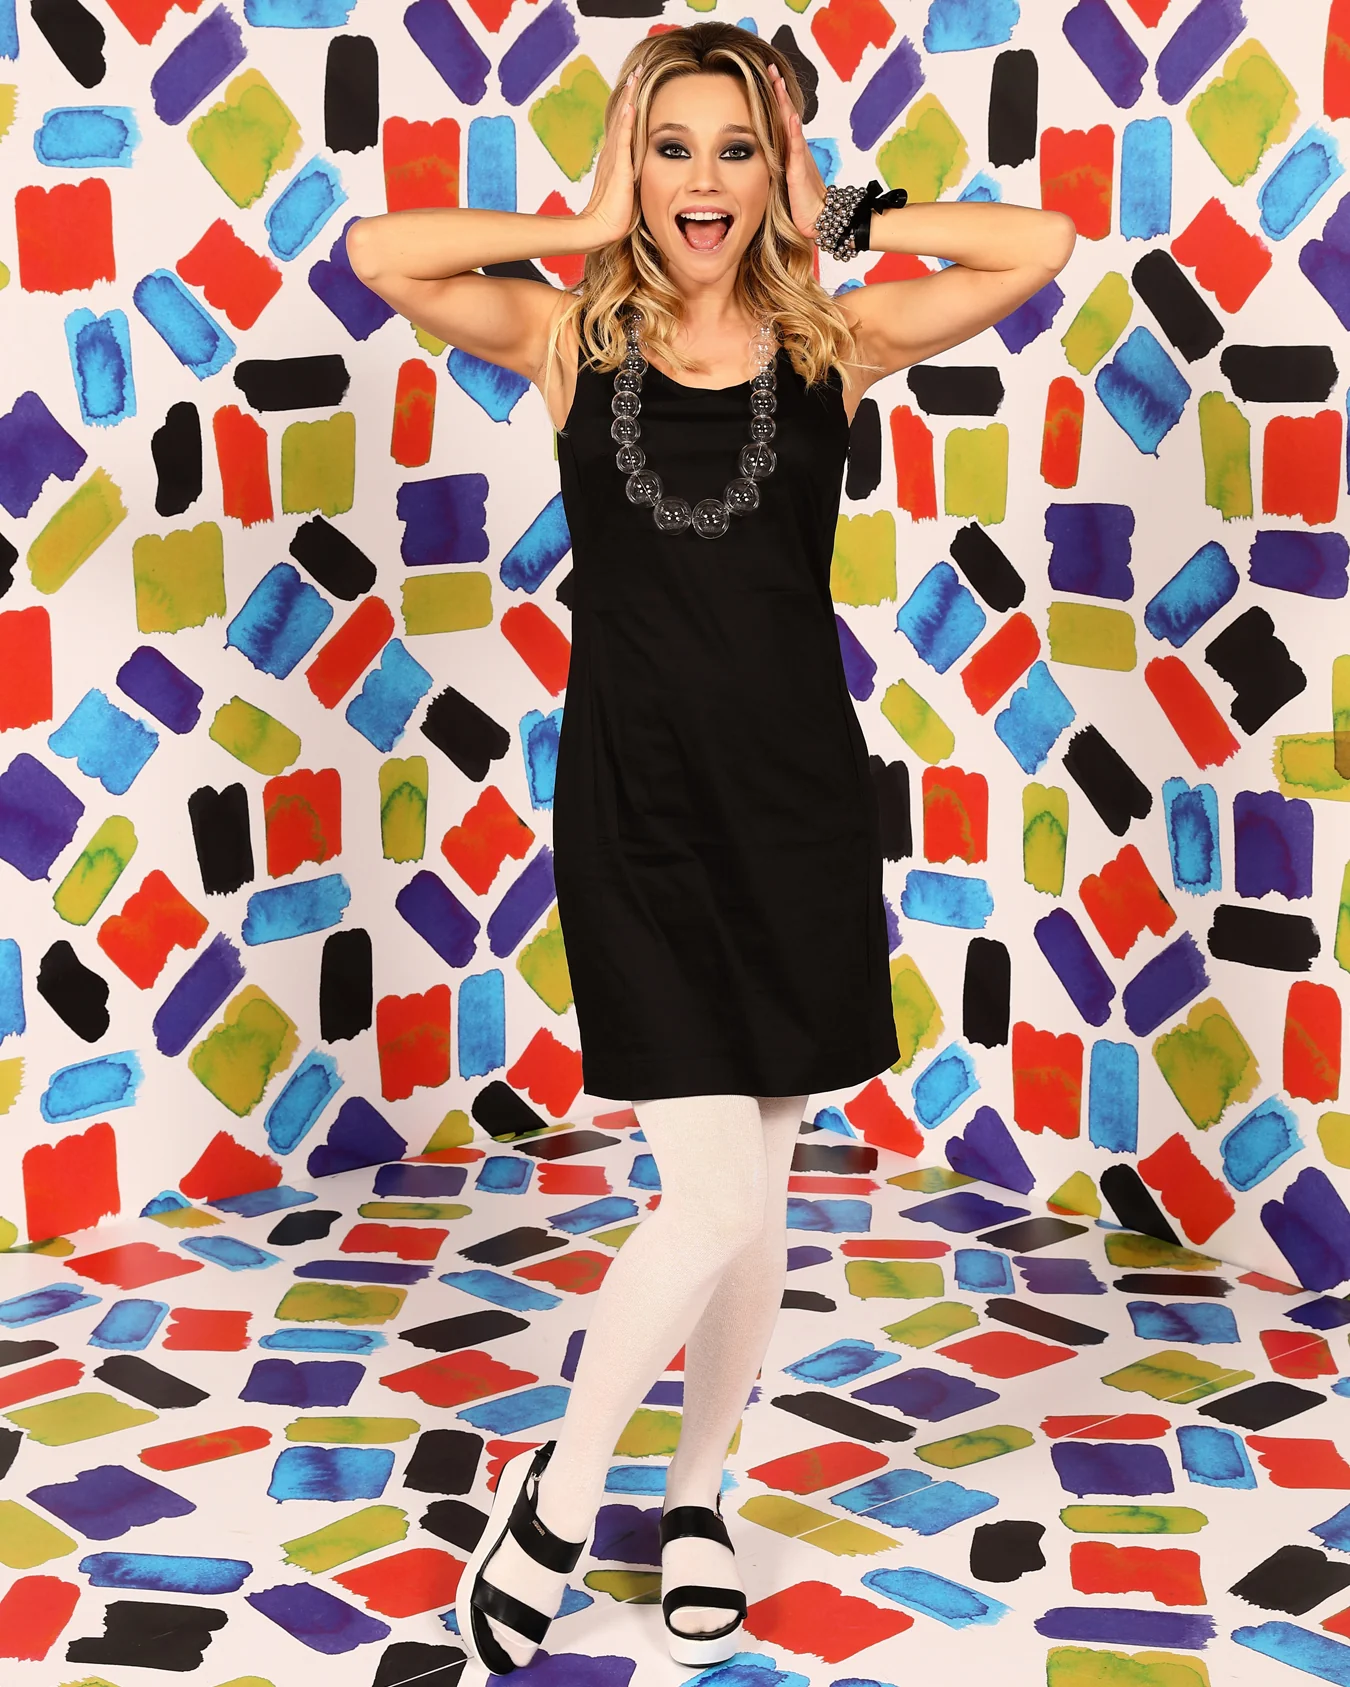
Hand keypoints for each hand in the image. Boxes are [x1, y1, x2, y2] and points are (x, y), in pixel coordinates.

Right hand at [579, 70, 638, 249]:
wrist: (600, 228)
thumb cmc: (614, 216)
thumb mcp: (627, 190)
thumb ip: (631, 177)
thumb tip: (638, 173)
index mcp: (615, 157)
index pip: (623, 124)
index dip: (628, 103)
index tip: (636, 84)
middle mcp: (612, 153)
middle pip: (620, 115)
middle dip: (628, 92)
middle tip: (636, 70)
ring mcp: (613, 158)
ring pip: (621, 121)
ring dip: (627, 98)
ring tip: (634, 76)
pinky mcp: (618, 168)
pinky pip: (623, 140)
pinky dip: (626, 121)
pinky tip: (630, 105)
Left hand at [767, 62, 825, 240]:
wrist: (818, 218)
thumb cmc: (802, 202)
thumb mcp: (785, 180)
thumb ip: (777, 166)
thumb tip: (763, 158)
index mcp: (791, 150)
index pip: (781, 119)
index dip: (775, 99)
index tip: (766, 78)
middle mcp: (796, 149)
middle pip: (786, 114)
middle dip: (778, 91)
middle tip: (770, 68)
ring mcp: (799, 157)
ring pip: (790, 125)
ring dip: (784, 103)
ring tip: (778, 83)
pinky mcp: (799, 171)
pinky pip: (796, 148)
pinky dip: (794, 131)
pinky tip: (792, 116)